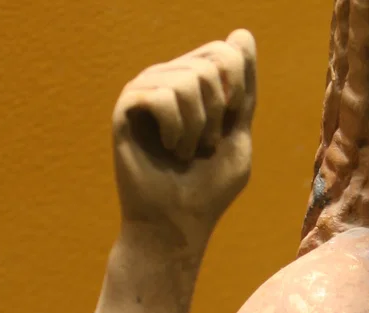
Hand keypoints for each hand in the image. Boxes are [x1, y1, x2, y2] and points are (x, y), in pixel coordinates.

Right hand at [112, 29, 256, 248]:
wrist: (178, 223)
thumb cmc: (208, 186)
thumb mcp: (239, 133)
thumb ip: (243, 89)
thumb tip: (241, 33)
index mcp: (196, 82)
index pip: (227, 51)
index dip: (239, 87)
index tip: (231, 121)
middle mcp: (168, 78)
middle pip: (211, 62)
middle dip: (220, 111)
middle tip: (206, 143)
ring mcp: (145, 90)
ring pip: (188, 79)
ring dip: (198, 126)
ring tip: (186, 151)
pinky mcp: (125, 108)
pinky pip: (162, 96)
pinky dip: (177, 129)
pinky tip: (170, 149)